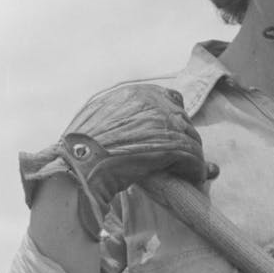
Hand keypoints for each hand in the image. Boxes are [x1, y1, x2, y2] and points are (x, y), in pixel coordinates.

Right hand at [21, 85, 208, 238]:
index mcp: (136, 93)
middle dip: (183, 137)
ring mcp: (166, 121)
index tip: (170, 133)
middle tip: (179, 156)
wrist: (77, 164)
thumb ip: (117, 115)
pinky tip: (194, 178)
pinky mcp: (174, 145)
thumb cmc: (79, 148)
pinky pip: (194, 157)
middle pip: (183, 118)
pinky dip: (196, 170)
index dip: (172, 118)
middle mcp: (154, 101)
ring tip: (189, 170)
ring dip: (192, 156)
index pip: (170, 98)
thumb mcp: (96, 118)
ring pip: (192, 138)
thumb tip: (127, 128)